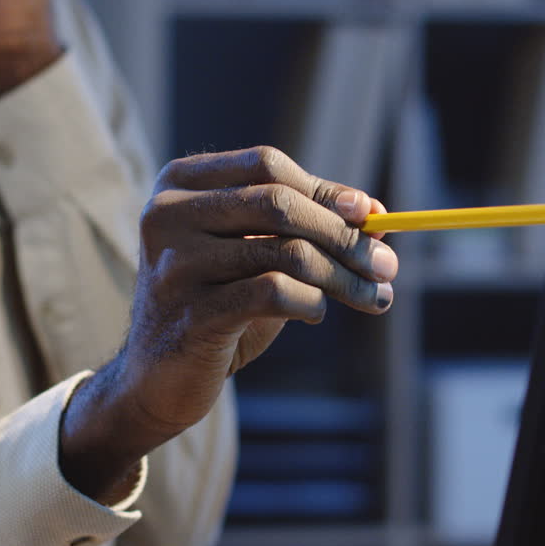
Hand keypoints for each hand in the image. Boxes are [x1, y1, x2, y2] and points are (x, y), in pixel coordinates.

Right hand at [60, 147, 396, 503]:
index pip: (266, 166)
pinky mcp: (191, 313)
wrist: (157, 379)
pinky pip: (275, 293)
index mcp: (179, 185)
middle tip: (387, 265)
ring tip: (374, 297)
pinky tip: (316, 314)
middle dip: (344, 235)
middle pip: (279, 203)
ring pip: (285, 252)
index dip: (325, 190)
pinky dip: (311, 303)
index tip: (371, 215)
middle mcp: (168, 215)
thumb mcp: (253, 256)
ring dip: (343, 277)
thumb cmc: (214, 306)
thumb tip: (377, 214)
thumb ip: (302, 228)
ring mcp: (175, 264)